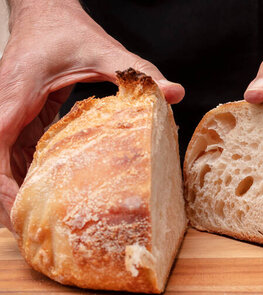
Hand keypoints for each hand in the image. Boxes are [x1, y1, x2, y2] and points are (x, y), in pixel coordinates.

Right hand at [0, 0, 184, 230]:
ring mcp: (9, 116)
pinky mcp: (20, 121)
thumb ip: (137, 71)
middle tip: (34, 233)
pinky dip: (29, 179)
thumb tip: (174, 92)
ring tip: (42, 227)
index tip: (18, 208)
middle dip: (9, 199)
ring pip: (2, 163)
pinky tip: (52, 199)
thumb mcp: (102, 49)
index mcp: (16, 91)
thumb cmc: (63, 30)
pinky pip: (16, 156)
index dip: (1, 180)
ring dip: (18, 193)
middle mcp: (5, 106)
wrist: (44, 13)